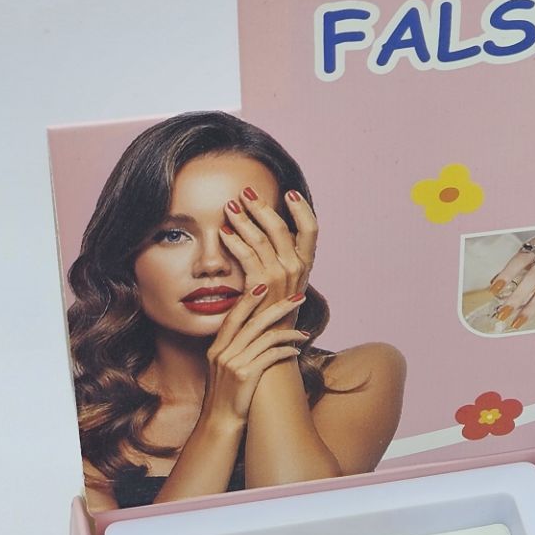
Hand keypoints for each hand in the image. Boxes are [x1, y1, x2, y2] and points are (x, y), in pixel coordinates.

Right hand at [198, 293, 310, 433]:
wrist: (219, 424)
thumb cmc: (226, 399)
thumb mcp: (222, 371)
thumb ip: (233, 352)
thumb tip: (252, 339)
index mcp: (216, 347)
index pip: (234, 315)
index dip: (250, 299)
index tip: (267, 286)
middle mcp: (223, 352)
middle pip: (253, 320)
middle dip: (278, 306)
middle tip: (298, 297)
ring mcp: (233, 363)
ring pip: (265, 337)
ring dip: (288, 332)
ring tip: (304, 333)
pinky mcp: (245, 376)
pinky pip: (270, 356)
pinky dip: (285, 351)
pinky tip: (296, 351)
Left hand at [220, 188, 318, 307]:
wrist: (270, 342)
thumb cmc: (274, 311)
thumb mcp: (286, 282)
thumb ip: (282, 256)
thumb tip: (268, 227)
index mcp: (305, 265)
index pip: (311, 229)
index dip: (302, 208)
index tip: (290, 192)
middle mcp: (296, 269)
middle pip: (280, 228)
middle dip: (261, 206)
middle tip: (245, 192)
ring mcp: (280, 278)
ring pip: (260, 238)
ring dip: (243, 219)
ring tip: (230, 207)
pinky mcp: (261, 286)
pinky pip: (246, 255)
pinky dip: (233, 241)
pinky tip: (223, 233)